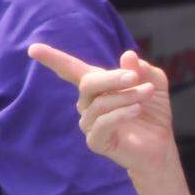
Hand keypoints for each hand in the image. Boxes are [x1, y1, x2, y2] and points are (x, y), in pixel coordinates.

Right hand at [28, 45, 175, 173]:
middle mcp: (88, 104)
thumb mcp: (155, 84)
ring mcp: (89, 123)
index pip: (71, 70)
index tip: (33, 48)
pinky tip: (137, 109)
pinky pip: (102, 124)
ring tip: (146, 93)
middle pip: (88, 83)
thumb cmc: (153, 112)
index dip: (53, 59)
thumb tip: (128, 55)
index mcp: (98, 86)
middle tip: (134, 77)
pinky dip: (121, 114)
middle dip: (112, 77)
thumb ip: (143, 69)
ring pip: (99, 103)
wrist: (161, 145)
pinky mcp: (96, 141)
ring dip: (126, 95)